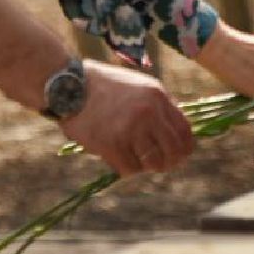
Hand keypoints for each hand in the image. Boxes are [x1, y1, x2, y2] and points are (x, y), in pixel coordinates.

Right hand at [57, 60, 194, 176]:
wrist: (68, 84)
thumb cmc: (102, 85)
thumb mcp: (137, 84)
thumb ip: (158, 105)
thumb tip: (176, 130)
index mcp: (158, 96)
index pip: (185, 131)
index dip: (184, 148)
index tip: (177, 155)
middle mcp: (148, 112)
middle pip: (174, 151)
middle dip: (168, 162)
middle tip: (158, 164)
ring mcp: (130, 128)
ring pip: (154, 163)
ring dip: (145, 166)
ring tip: (134, 159)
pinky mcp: (112, 144)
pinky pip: (130, 169)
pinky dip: (125, 168)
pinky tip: (117, 158)